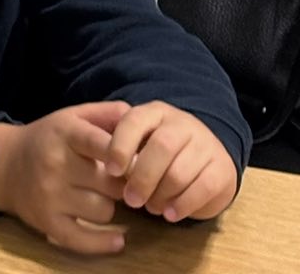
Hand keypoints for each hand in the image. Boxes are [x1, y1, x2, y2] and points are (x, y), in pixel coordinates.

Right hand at [0, 104, 132, 255]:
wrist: (7, 164)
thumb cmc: (49, 138)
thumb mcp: (73, 116)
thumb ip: (107, 114)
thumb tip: (141, 121)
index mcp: (65, 133)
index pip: (99, 143)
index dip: (125, 155)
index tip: (143, 163)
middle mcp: (56, 164)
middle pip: (111, 183)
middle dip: (123, 184)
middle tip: (123, 181)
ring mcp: (51, 196)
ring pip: (104, 211)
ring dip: (109, 206)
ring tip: (101, 196)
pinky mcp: (47, 223)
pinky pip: (84, 240)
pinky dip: (104, 243)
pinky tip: (118, 240)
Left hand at [102, 102, 237, 222]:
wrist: (209, 157)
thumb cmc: (164, 153)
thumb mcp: (142, 143)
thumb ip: (124, 150)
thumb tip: (104, 169)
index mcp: (156, 112)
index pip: (135, 120)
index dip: (121, 145)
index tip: (111, 170)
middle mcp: (182, 124)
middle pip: (161, 147)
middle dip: (142, 177)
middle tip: (131, 200)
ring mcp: (205, 145)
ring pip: (180, 171)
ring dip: (161, 195)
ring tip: (151, 207)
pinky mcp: (222, 169)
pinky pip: (202, 188)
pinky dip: (183, 205)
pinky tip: (170, 214)